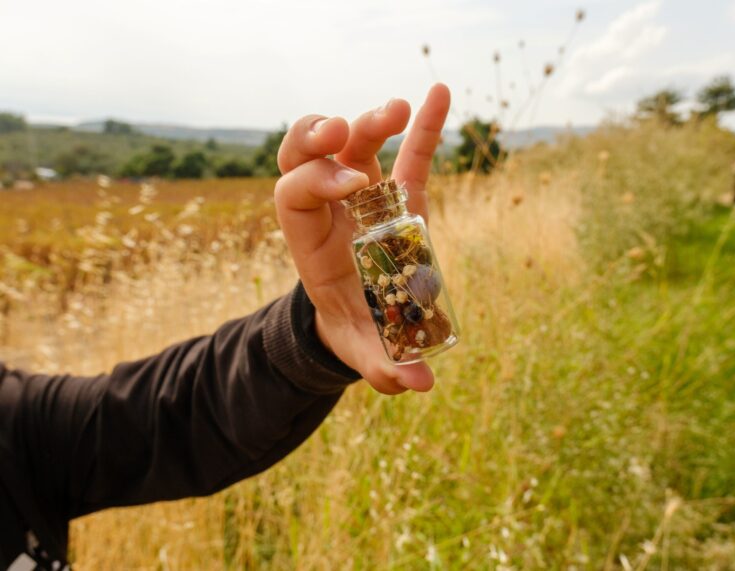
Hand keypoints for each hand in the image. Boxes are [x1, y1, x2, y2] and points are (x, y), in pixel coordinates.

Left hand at [274, 83, 450, 394]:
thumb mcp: (361, 348)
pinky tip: (439, 93)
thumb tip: (416, 385)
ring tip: (400, 109)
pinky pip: (410, 153)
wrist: (360, 315)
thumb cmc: (353, 328)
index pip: (293, 192)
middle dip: (318, 135)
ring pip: (354, 141)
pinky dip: (424, 126)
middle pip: (307, 153)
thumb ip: (383, 366)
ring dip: (372, 120)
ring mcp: (364, 195)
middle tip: (345, 130)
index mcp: (309, 240)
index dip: (317, 179)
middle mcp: (330, 208)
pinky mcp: (399, 194)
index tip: (354, 184)